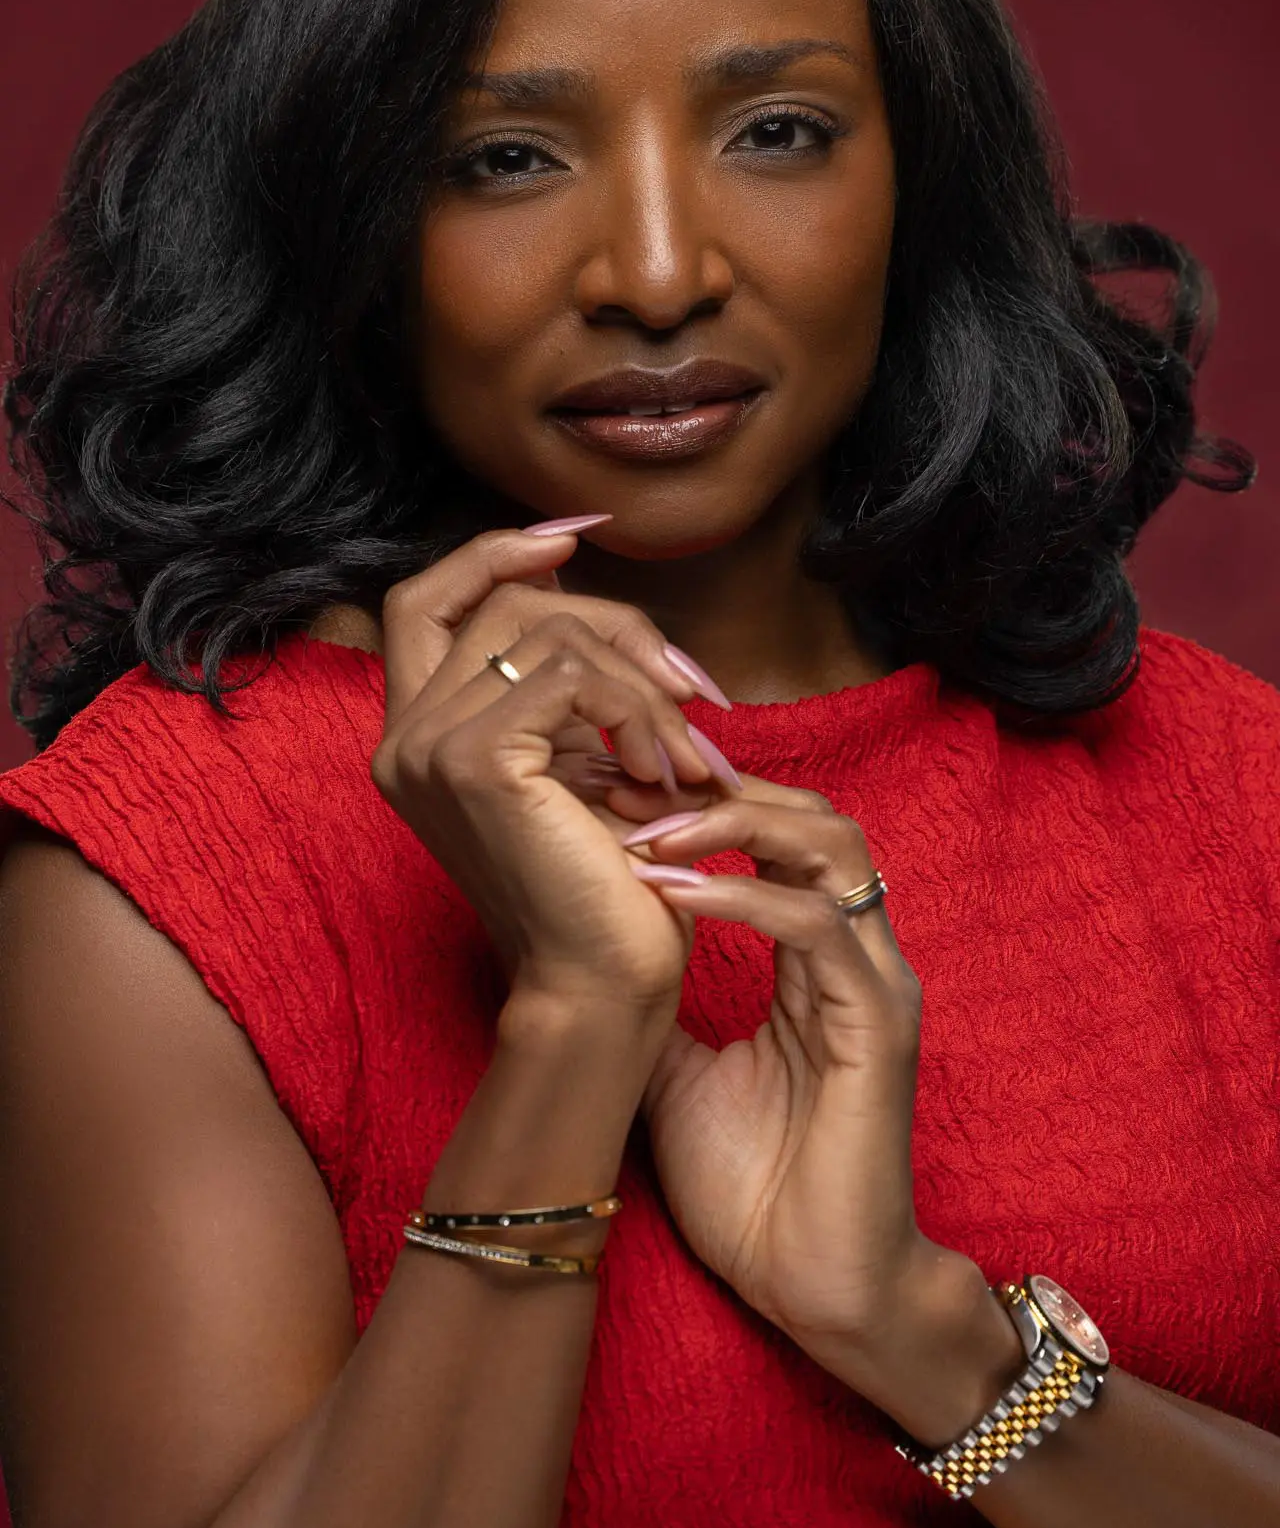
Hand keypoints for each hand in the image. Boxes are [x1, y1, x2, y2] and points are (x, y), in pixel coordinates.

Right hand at [369, 524, 731, 1014]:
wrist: (603, 986)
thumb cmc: (603, 885)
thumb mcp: (575, 761)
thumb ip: (560, 683)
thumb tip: (576, 573)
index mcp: (415, 736)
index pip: (423, 599)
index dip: (492, 554)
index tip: (573, 541)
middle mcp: (402, 737)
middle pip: (507, 603)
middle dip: (616, 625)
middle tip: (689, 689)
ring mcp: (428, 747)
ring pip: (552, 631)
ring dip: (643, 681)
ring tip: (685, 753)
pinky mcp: (474, 760)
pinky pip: (574, 672)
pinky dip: (638, 708)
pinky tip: (664, 770)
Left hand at [626, 780, 941, 1391]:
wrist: (813, 1286)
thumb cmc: (754, 1188)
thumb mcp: (676, 1070)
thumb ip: (654, 1001)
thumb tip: (587, 947)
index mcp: (818, 959)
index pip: (778, 837)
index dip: (701, 804)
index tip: (615, 799)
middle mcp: (855, 954)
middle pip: (812, 814)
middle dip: (716, 790)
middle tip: (627, 793)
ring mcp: (873, 983)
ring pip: (828, 845)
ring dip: (731, 824)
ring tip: (647, 832)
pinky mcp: (876, 1025)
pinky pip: (815, 926)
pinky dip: (741, 897)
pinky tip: (674, 894)